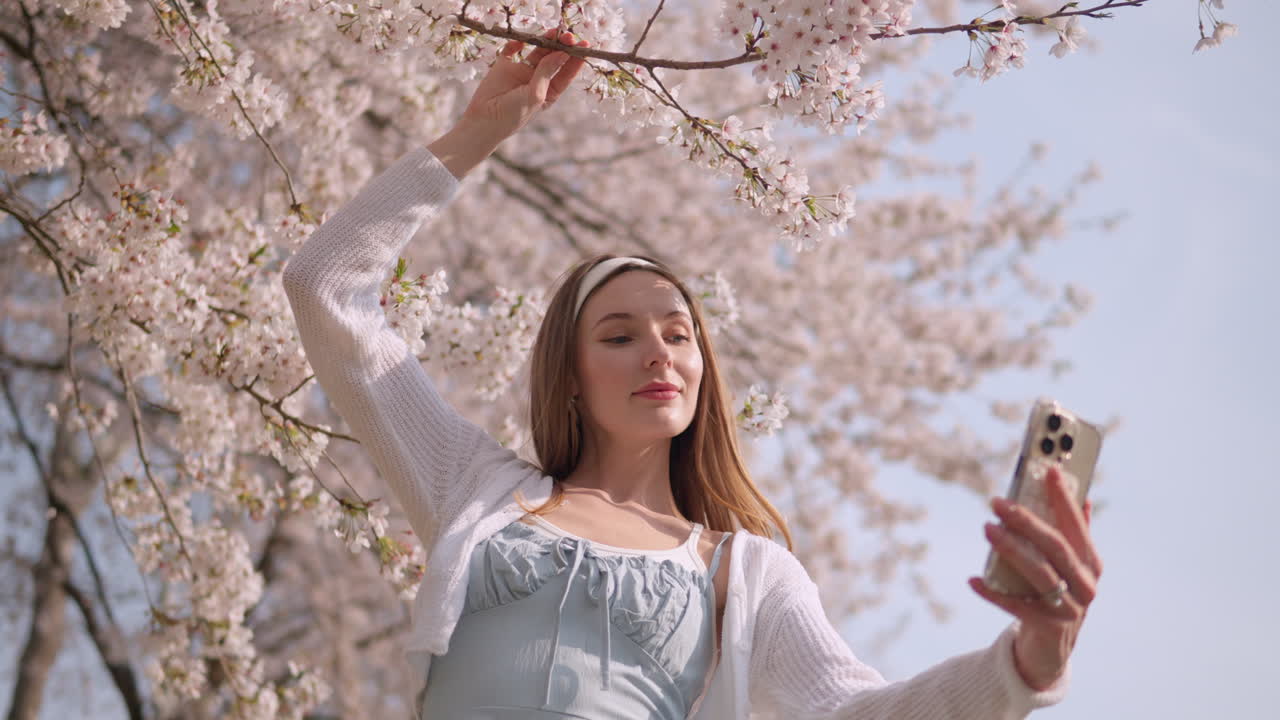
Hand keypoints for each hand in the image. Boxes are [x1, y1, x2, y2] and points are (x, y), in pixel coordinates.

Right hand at [458, 29, 590, 141]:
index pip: (566, 72)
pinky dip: (517, 42)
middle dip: (562, 46)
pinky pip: (513, 49)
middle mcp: (538, 79)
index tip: (585, 46)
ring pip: (537, 51)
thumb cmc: (513, 115)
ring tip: (553, 32)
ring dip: (545, 41)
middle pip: (554, 58)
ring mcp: (521, 71)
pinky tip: (521, 41)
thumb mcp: (534, 95)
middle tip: (568, 36)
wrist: (483, 121)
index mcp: (549, 91)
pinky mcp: (504, 65)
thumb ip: (547, 73)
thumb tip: (562, 53)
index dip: (576, 59)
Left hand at [968, 466, 1103, 690]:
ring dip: (1010, 549)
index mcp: (1092, 563)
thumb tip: (1081, 496)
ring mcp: (1069, 608)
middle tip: (997, 502)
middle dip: (1026, 521)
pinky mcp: (1048, 627)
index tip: (1049, 468)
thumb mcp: (1071, 568)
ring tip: (987, 529)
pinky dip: (993, 592)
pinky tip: (973, 580)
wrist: (1051, 649)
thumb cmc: (1058, 596)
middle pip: (1055, 547)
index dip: (1064, 497)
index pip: (1077, 525)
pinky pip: (1016, 606)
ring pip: (1038, 573)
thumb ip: (1076, 534)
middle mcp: (1086, 585)